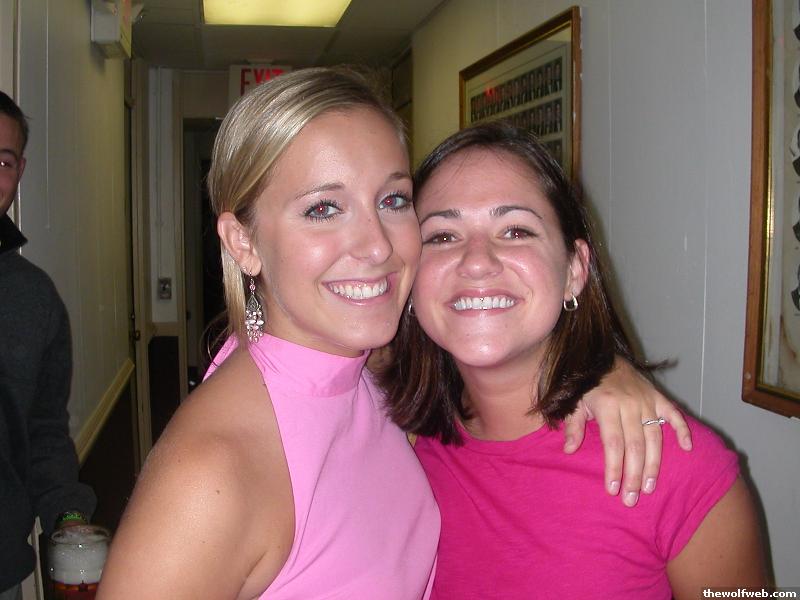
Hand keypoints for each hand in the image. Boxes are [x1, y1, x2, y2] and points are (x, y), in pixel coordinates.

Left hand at [562, 357, 691, 506]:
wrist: (602, 356)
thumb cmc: (586, 384)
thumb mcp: (574, 402)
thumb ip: (574, 426)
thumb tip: (569, 450)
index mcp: (607, 405)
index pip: (613, 443)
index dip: (614, 467)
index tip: (613, 489)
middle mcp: (630, 404)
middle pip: (635, 446)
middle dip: (634, 475)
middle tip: (632, 499)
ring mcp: (647, 400)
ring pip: (655, 437)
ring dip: (654, 464)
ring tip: (649, 487)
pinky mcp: (658, 397)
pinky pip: (674, 414)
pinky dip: (683, 430)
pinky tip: (688, 449)